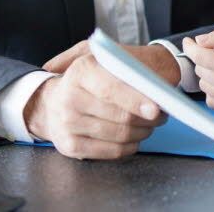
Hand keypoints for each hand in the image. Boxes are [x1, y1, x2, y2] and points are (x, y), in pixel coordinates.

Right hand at [26, 42, 167, 159]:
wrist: (52, 101)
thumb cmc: (88, 80)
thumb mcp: (101, 61)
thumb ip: (125, 67)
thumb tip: (153, 85)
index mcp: (80, 71)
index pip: (111, 89)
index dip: (136, 100)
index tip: (155, 109)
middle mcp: (69, 97)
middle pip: (120, 116)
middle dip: (148, 119)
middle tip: (161, 115)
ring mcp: (67, 124)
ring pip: (119, 135)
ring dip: (143, 132)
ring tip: (150, 124)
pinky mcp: (69, 146)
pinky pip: (111, 151)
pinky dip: (130, 146)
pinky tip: (134, 138)